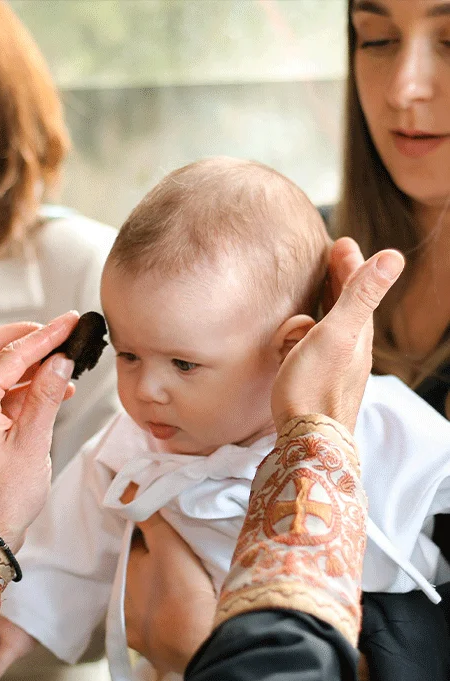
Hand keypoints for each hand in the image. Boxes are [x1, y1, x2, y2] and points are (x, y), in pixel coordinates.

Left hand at [0, 311, 78, 552]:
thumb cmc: (3, 496)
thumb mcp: (32, 442)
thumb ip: (47, 396)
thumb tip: (60, 362)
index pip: (10, 356)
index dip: (44, 337)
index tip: (68, 323)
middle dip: (25, 337)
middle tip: (58, 333)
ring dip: (28, 361)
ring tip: (64, 362)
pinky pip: (3, 391)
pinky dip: (27, 383)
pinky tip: (55, 389)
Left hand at [124, 487, 216, 674]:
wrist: (200, 645)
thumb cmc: (182, 590)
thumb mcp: (168, 543)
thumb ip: (147, 515)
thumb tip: (124, 487)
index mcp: (126, 575)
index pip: (137, 549)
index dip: (152, 539)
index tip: (171, 534)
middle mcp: (124, 606)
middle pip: (142, 577)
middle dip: (154, 569)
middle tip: (180, 561)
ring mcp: (138, 633)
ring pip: (149, 604)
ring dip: (160, 596)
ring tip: (184, 590)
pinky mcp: (154, 653)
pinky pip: (159, 630)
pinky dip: (167, 623)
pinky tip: (182, 618)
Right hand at [271, 238, 404, 432]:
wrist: (307, 438)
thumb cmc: (317, 385)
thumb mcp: (339, 333)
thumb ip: (362, 295)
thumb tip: (394, 256)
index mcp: (357, 332)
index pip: (356, 288)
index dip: (349, 264)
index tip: (341, 242)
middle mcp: (348, 347)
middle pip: (342, 305)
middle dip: (335, 281)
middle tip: (332, 257)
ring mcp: (330, 365)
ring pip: (321, 328)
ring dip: (313, 312)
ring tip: (306, 299)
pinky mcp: (311, 379)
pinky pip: (304, 350)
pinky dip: (297, 340)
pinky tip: (287, 343)